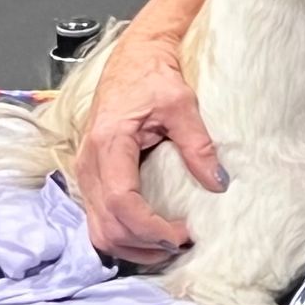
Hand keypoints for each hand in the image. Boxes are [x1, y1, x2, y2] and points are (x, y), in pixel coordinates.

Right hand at [71, 29, 224, 265]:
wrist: (133, 58)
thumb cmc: (151, 76)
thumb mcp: (182, 104)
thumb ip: (197, 144)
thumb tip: (217, 182)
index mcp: (108, 144)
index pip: (121, 203)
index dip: (150, 228)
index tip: (182, 234)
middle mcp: (88, 163)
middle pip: (106, 226)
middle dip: (143, 244)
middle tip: (181, 243)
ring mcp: (86, 172)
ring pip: (99, 230)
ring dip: (132, 246)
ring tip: (168, 244)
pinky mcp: (92, 177)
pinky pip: (100, 219)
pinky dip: (124, 234)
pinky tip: (151, 233)